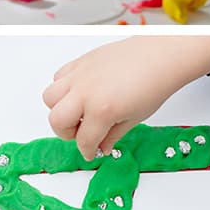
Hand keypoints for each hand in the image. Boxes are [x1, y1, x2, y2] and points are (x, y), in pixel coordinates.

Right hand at [42, 37, 209, 158]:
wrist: (159, 57)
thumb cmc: (153, 84)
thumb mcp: (135, 119)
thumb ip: (113, 135)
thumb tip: (102, 146)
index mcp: (102, 110)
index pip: (84, 140)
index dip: (88, 151)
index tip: (91, 153)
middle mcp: (85, 92)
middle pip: (57, 121)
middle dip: (66, 133)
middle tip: (81, 133)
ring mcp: (79, 76)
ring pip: (49, 98)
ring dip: (59, 109)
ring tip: (76, 111)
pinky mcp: (79, 63)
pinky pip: (58, 78)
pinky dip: (63, 88)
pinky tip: (80, 93)